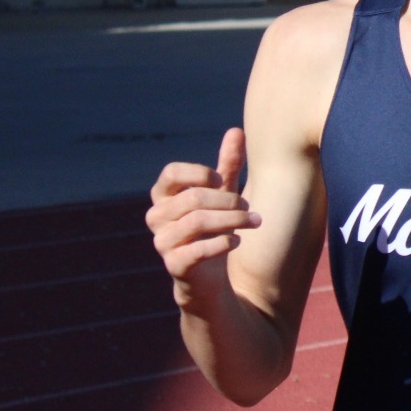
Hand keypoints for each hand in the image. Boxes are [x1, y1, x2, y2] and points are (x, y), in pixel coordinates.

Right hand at [147, 128, 258, 305]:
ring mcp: (162, 242)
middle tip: (249, 207)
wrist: (210, 279)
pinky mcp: (174, 265)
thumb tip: (236, 131)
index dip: (199, 173)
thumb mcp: (222, 195)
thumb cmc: (214, 228)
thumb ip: (227, 166)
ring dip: (232, 220)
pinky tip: (237, 240)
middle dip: (228, 200)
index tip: (221, 180)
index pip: (171, 173)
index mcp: (163, 196)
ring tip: (253, 221)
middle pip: (192, 198)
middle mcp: (157, 217)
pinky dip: (222, 242)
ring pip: (196, 222)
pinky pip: (197, 250)